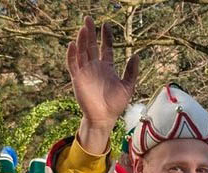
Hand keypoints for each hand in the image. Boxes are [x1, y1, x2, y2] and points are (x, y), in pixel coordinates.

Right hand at [67, 17, 139, 153]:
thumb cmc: (116, 104)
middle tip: (89, 18)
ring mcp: (85, 71)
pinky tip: (73, 44)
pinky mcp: (77, 78)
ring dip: (81, 40)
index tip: (106, 25)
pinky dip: (72, 54)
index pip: (105, 47)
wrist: (104, 118)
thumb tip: (136, 55)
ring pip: (82, 51)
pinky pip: (73, 64)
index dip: (105, 36)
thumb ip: (131, 71)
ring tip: (83, 28)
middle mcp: (95, 67)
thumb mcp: (128, 86)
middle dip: (90, 32)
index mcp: (107, 67)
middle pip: (91, 45)